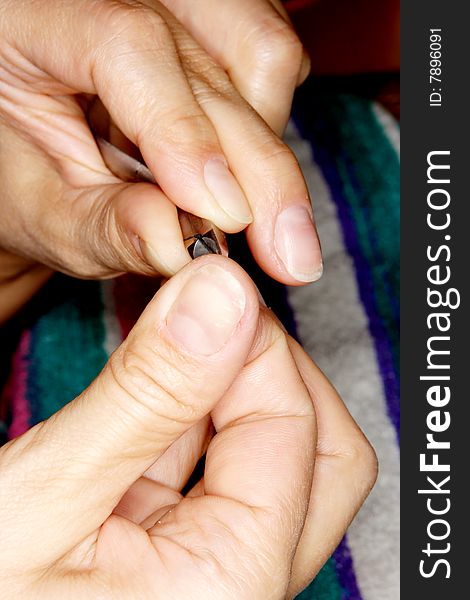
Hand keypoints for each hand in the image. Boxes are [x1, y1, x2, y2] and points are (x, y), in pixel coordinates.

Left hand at [0, 0, 321, 322]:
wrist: (38, 149)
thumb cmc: (27, 177)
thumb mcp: (43, 214)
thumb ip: (103, 228)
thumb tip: (179, 247)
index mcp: (34, 19)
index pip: (128, 49)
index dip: (184, 135)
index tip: (225, 219)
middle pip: (213, 63)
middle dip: (263, 174)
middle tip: (290, 259)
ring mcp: (171, 3)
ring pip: (261, 51)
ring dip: (267, 149)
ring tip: (243, 214)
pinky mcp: (212, 23)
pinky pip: (270, 59)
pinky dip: (269, 127)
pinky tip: (237, 173)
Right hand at [0, 257, 375, 598]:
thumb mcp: (47, 490)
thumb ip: (146, 394)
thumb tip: (223, 297)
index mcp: (230, 580)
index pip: (296, 427)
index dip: (254, 341)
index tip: (204, 289)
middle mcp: (246, 580)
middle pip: (321, 453)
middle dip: (270, 371)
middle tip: (205, 322)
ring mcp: (222, 565)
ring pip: (278, 456)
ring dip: (233, 389)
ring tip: (170, 349)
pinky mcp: (190, 548)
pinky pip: (223, 470)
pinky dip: (199, 418)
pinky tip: (155, 393)